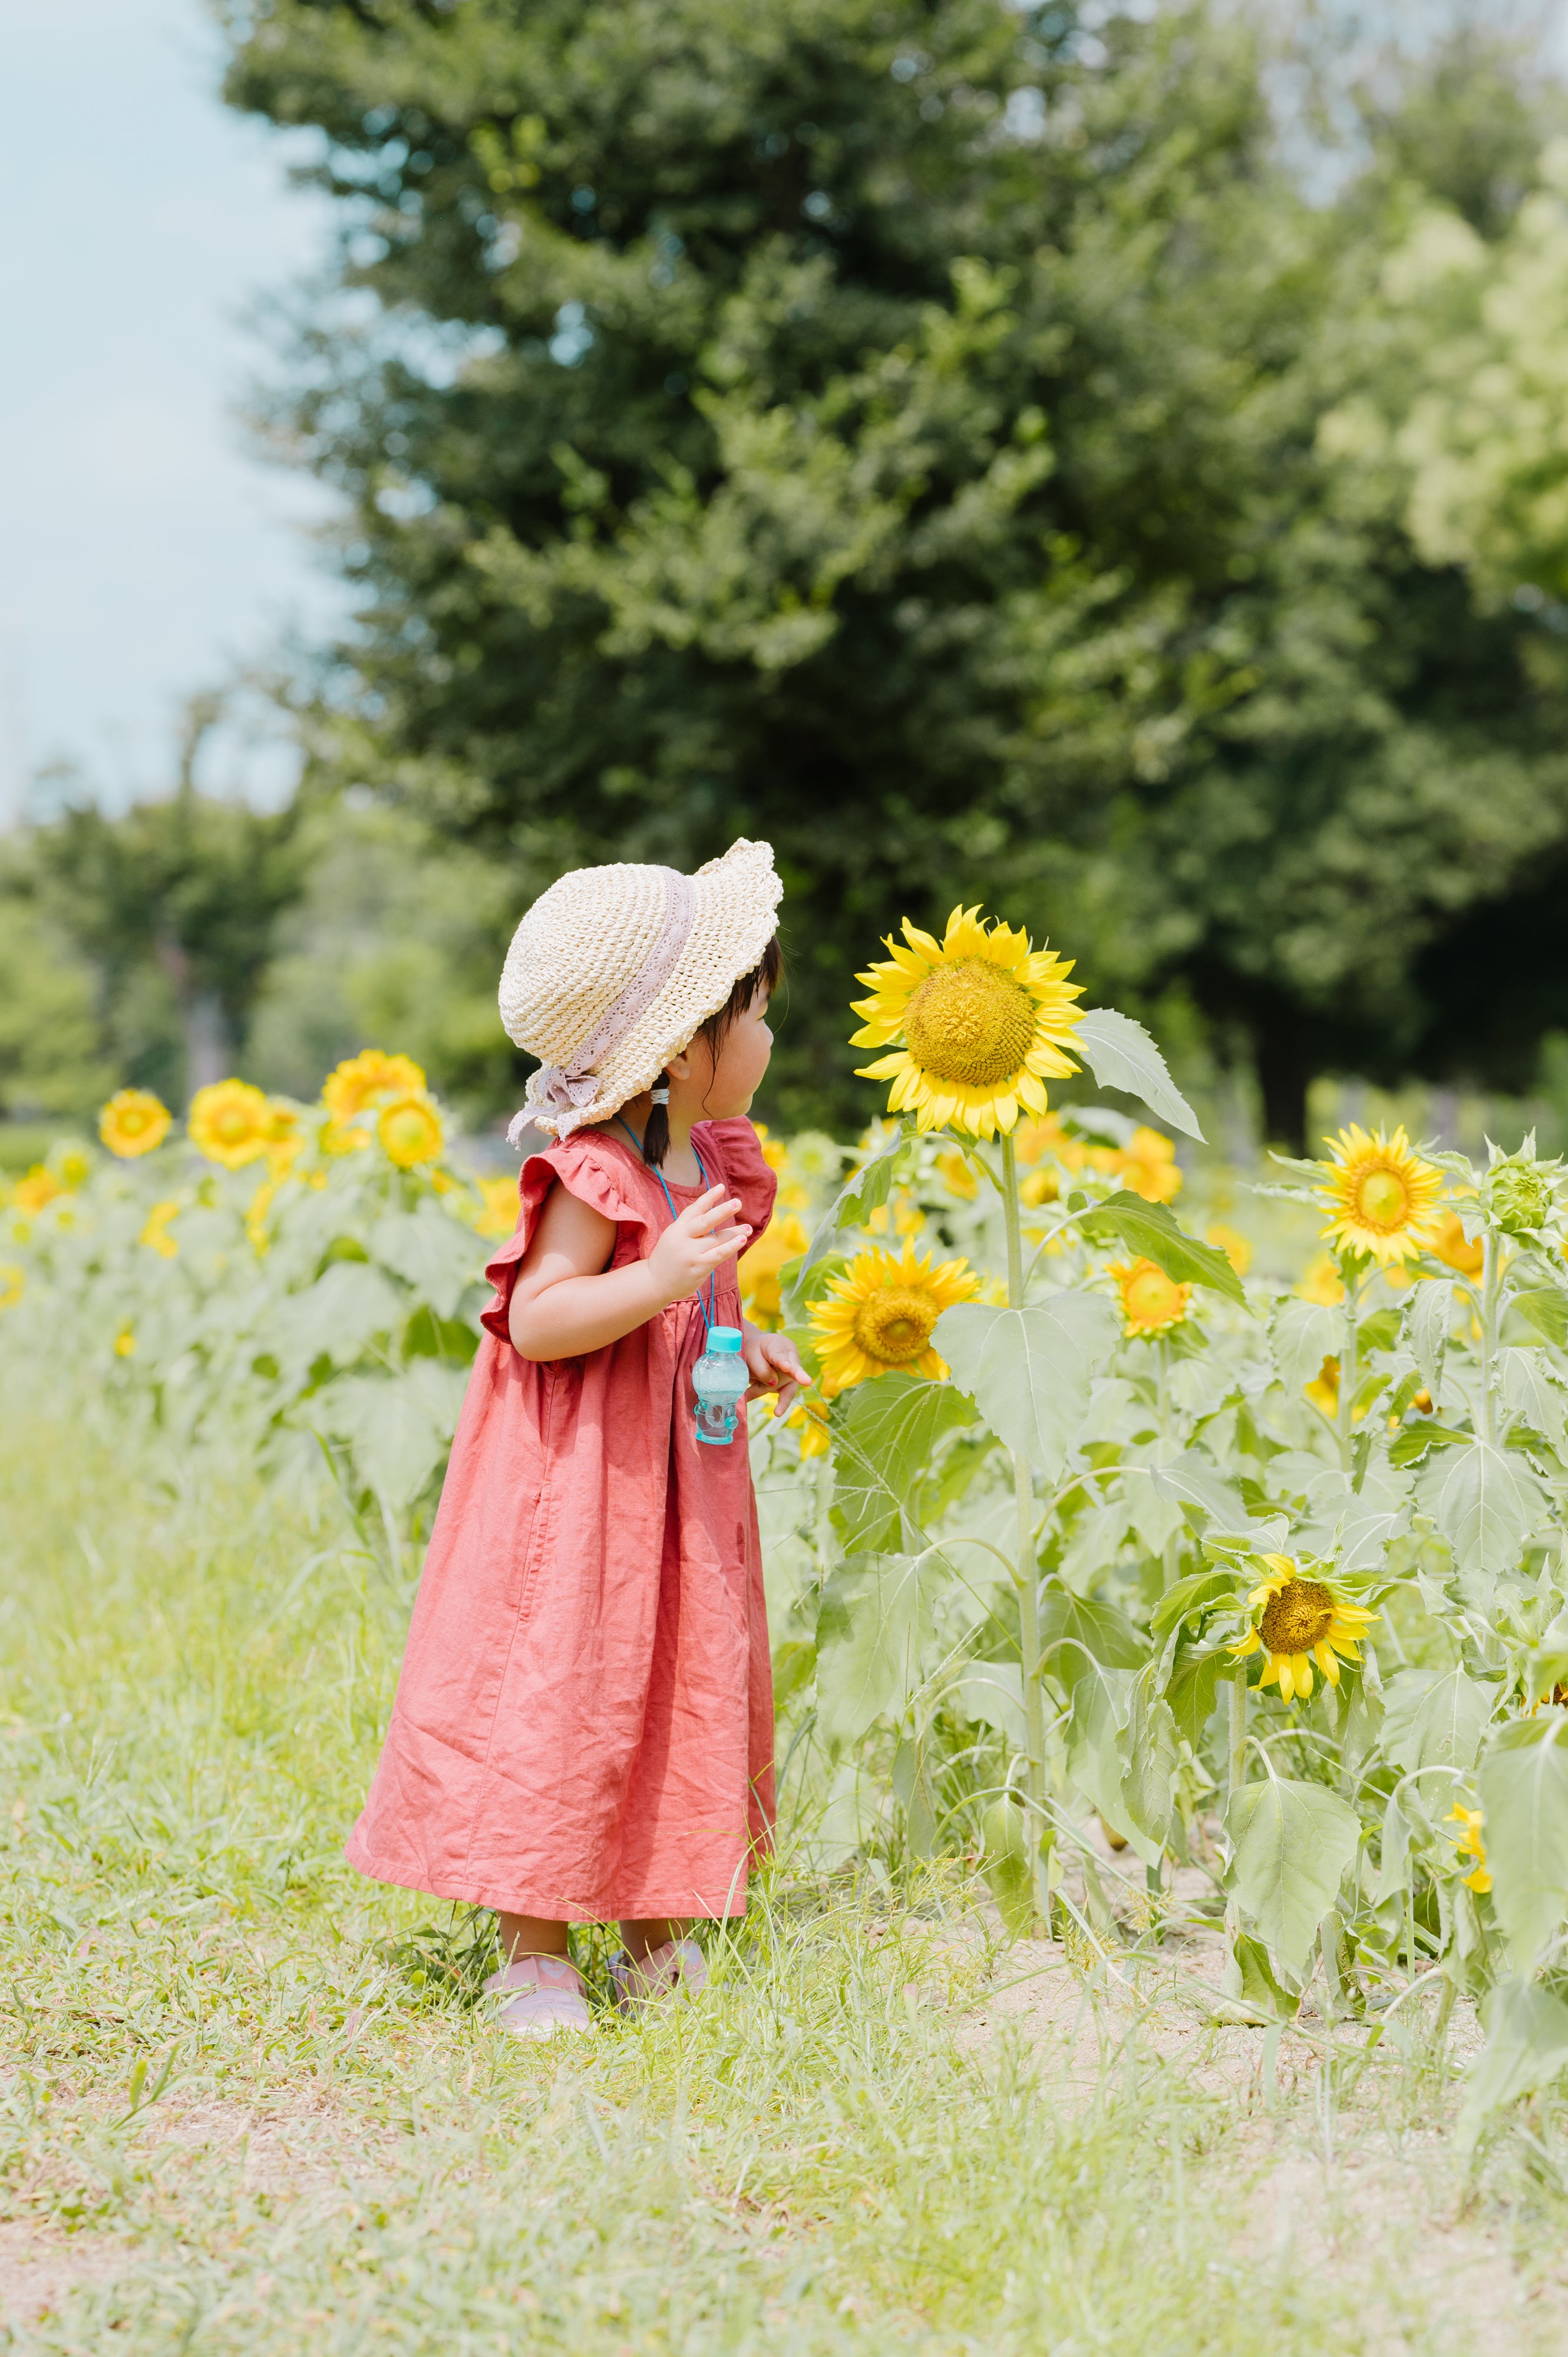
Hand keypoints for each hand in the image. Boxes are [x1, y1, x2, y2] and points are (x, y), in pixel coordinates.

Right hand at [646, 1184, 751, 1306]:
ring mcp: (691, 1253)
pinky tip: (741, 1240)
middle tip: (738, 1203)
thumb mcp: (673, 1235)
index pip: (695, 1209)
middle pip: (706, 1221)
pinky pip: (718, 1255)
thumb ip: (690, 1223)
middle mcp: (683, 1238)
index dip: (708, 1197)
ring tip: (748, 1228)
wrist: (655, 1282)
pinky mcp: (698, 1266)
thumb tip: (712, 1208)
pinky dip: (731, 1247)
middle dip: (723, 1211)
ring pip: (717, 1239)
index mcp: (677, 1227)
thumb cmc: (669, 1256)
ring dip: (735, 1232)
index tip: (721, 1187)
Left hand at [741, 1321, 809, 1418]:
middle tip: (806, 1381)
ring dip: (777, 1397)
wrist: (760, 1352)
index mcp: (778, 1346)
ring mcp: (791, 1374)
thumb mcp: (752, 1354)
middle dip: (799, 1375)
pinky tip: (777, 1412)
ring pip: (784, 1386)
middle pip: (792, 1369)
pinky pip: (785, 1396)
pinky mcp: (788, 1386)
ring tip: (777, 1412)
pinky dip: (781, 1405)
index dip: (782, 1361)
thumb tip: (772, 1383)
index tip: (786, 1367)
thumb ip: (761, 1367)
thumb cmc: (756, 1351)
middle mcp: (790, 1359)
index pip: (778, 1354)